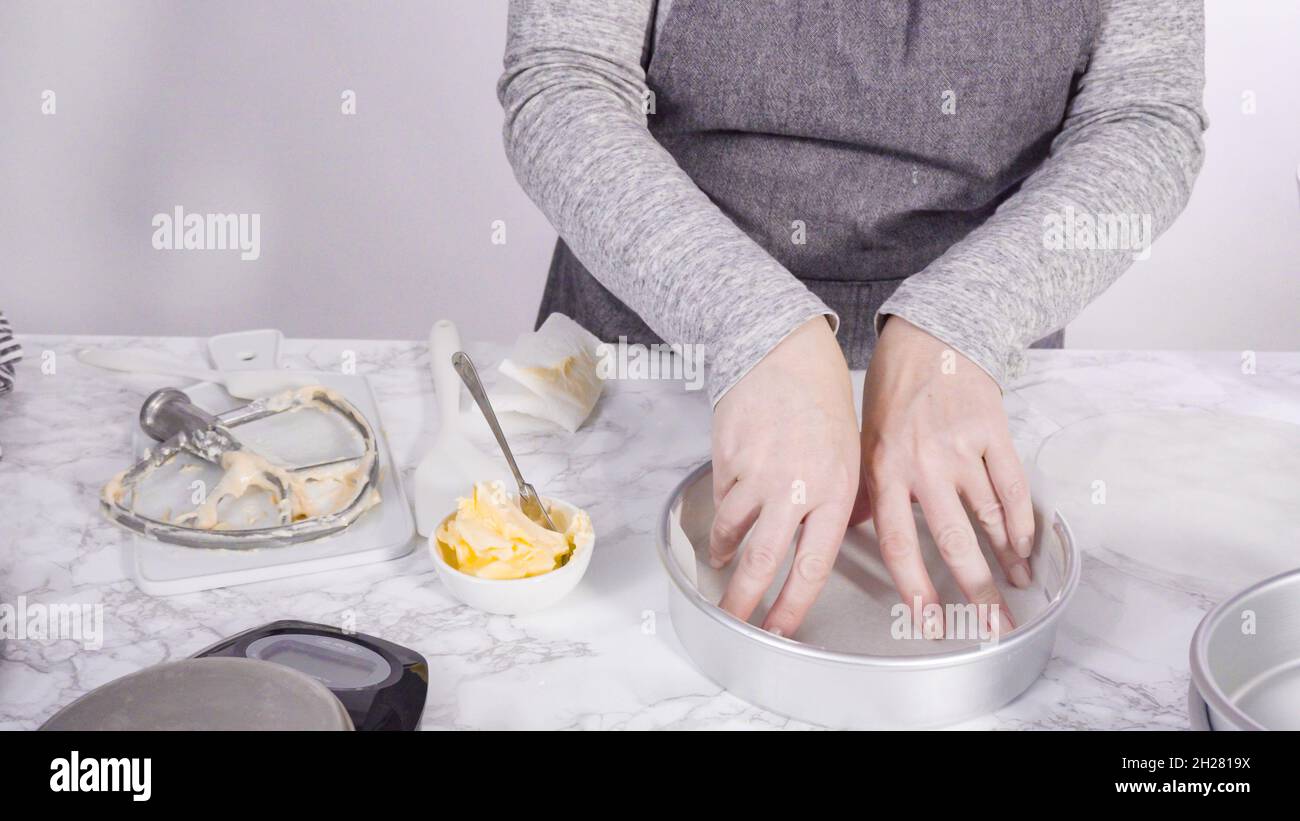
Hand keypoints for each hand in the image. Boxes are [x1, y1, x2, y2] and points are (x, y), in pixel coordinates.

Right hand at [710, 317, 858, 636]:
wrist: (782, 350)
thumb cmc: (822, 399)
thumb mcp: (850, 453)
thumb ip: (841, 501)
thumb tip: (829, 541)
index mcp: (836, 491)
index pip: (812, 566)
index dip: (792, 606)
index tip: (780, 630)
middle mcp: (795, 487)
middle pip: (763, 562)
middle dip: (743, 602)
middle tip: (733, 623)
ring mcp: (757, 472)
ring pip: (730, 531)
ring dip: (723, 553)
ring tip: (721, 562)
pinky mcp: (727, 457)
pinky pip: (720, 498)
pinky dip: (721, 509)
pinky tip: (725, 508)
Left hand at [856, 317, 1033, 637]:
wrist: (928, 338)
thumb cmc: (891, 394)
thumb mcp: (862, 442)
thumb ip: (867, 492)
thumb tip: (853, 536)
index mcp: (884, 471)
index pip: (899, 544)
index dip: (917, 589)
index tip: (931, 624)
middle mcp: (922, 464)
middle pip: (952, 542)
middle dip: (975, 593)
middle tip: (991, 628)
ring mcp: (960, 447)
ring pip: (989, 519)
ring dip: (1007, 561)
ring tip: (1018, 590)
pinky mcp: (992, 430)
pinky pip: (1012, 487)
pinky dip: (1022, 521)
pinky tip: (1026, 547)